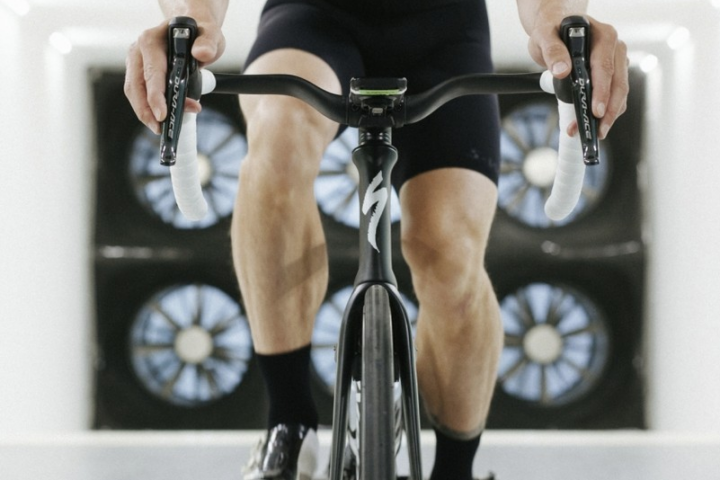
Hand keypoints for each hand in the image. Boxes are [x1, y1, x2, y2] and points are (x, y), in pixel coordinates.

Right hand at [124, 18, 225, 133]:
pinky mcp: (139, 74)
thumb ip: (209, 43)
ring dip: (145, 113)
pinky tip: (160, 120)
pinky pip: (139, 95)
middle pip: (136, 86)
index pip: (151, 72)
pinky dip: (148, 109)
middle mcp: (138, 51)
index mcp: (151, 40)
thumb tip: (202, 53)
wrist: (191, 30)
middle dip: (146, 111)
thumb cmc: (199, 34)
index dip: (155, 95)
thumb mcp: (210, 35)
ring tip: (160, 129)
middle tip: (160, 129)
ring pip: (134, 93)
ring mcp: (136, 63)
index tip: (162, 114)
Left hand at [527, 15, 628, 138]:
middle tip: (598, 130)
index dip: (602, 91)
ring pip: (619, 93)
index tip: (596, 110)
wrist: (556, 26)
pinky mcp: (612, 74)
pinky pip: (614, 95)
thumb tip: (562, 71)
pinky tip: (595, 124)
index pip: (605, 67)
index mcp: (603, 36)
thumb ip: (553, 51)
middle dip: (609, 111)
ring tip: (595, 133)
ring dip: (608, 115)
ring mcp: (616, 62)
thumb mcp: (545, 36)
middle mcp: (615, 49)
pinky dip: (606, 112)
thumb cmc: (552, 29)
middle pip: (618, 84)